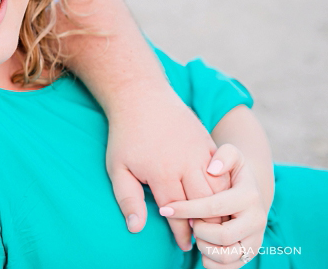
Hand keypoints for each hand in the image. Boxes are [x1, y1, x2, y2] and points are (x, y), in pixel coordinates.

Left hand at [106, 91, 227, 249]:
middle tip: (203, 239)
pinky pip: (225, 172)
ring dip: (220, 208)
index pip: (178, 213)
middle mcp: (186, 164)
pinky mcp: (208, 143)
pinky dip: (226, 189)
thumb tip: (136, 228)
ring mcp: (200, 152)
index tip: (184, 245)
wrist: (141, 97)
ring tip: (214, 223)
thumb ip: (128, 199)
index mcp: (163, 173)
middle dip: (207, 225)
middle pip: (206, 204)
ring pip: (220, 189)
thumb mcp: (118, 168)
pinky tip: (222, 200)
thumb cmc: (126, 135)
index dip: (182, 232)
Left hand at [159, 144, 267, 267]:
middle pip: (220, 235)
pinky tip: (201, 246)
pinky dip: (211, 262)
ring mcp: (255, 238)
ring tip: (195, 233)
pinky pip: (230, 267)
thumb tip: (213, 167)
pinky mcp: (251, 251)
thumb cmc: (231, 170)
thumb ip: (225, 155)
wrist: (248, 188)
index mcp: (249, 195)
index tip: (165, 209)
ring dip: (203, 247)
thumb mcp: (231, 154)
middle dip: (197, 230)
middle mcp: (257, 219)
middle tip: (187, 222)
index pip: (213, 207)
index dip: (186, 210)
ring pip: (226, 255)